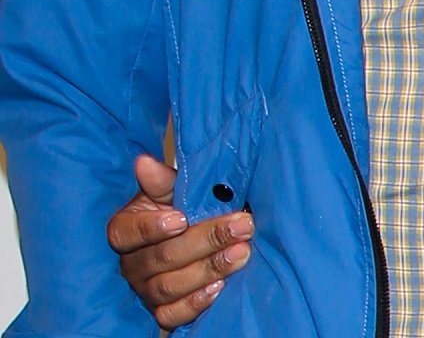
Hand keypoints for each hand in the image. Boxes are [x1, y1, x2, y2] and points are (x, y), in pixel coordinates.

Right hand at [106, 154, 252, 330]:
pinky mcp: (162, 311)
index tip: (181, 218)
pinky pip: (172, 316)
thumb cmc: (185, 206)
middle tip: (242, 226)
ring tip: (242, 252)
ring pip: (169, 286)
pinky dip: (195, 303)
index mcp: (126, 229)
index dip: (151, 227)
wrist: (200, 232)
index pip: (126, 233)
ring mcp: (146, 290)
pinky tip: (219, 287)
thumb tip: (144, 163)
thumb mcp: (175, 188)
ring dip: (209, 269)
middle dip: (205, 240)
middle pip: (161, 257)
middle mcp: (132, 263)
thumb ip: (163, 180)